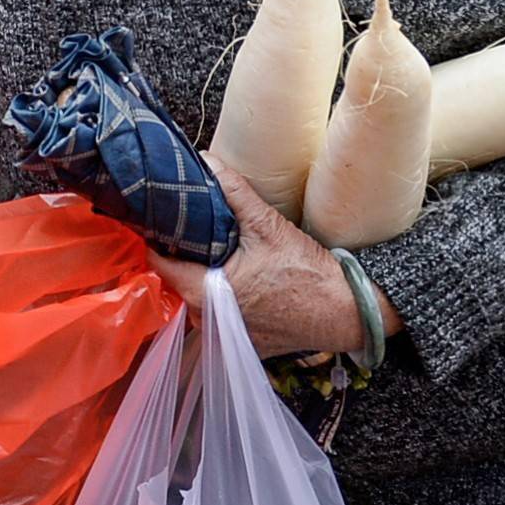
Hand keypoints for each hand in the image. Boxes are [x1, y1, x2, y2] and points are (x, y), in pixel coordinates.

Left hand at [151, 155, 399, 357]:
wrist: (346, 310)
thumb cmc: (307, 272)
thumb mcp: (268, 225)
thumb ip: (234, 191)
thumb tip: (207, 160)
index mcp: (201, 291)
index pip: (158, 262)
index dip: (158, 239)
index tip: (162, 221)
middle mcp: (204, 319)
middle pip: (177, 280)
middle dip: (184, 256)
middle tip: (195, 232)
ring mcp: (221, 335)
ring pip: (197, 299)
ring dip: (203, 278)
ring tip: (219, 254)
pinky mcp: (240, 343)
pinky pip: (219, 317)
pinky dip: (223, 300)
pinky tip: (239, 281)